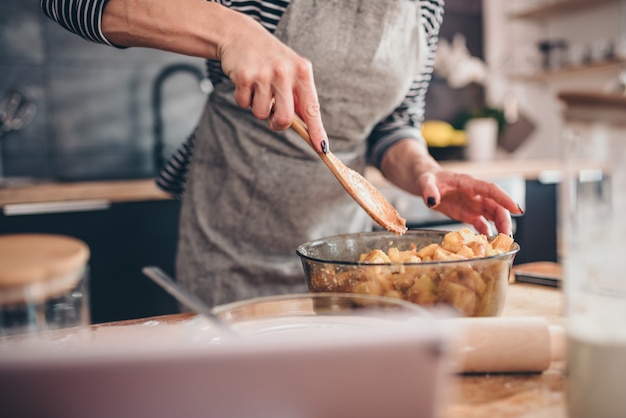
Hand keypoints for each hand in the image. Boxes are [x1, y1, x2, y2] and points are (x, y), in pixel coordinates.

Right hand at [101, 0, 327, 152]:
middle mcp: (285, 72)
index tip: (322, 148)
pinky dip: (242, 98)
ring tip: (257, 88)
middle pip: (285, 119)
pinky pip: (243, 104)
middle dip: (277, 123)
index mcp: (302, 72)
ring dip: (257, 107)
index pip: (312, 108)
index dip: (317, 131)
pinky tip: (245, 82)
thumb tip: (306, 129)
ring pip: (261, 114)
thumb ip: (298, 97)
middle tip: (272, 114)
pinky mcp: (243, 75)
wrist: (240, 35)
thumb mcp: (290, 71)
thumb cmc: (270, 59)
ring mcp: (264, 73)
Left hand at [415, 170, 522, 235]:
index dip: (504, 199)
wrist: (424, 181)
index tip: (517, 210)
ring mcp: (472, 204)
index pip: (490, 189)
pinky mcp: (468, 214)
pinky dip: (486, 232)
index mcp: (468, 183)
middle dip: (504, 219)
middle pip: (496, 205)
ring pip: (492, 215)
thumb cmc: (427, 177)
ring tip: (503, 241)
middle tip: (507, 235)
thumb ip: (428, 190)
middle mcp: (474, 194)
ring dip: (499, 227)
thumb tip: (432, 201)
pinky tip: (489, 242)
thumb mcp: (425, 181)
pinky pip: (481, 223)